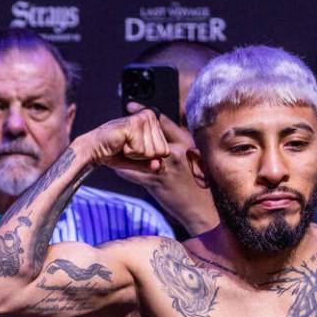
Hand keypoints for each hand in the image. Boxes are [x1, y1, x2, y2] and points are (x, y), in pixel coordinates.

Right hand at [83, 109, 169, 173]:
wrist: (95, 149)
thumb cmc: (115, 152)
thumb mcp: (139, 162)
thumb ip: (152, 165)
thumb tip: (161, 166)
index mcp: (154, 122)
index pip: (166, 151)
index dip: (149, 157)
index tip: (135, 149)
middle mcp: (150, 116)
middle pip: (161, 151)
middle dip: (144, 156)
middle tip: (129, 148)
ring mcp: (143, 118)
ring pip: (152, 152)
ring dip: (136, 154)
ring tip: (125, 145)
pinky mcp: (134, 124)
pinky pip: (140, 150)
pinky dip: (129, 153)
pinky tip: (121, 144)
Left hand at [114, 103, 217, 234]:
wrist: (203, 210)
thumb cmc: (199, 185)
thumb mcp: (193, 159)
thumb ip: (176, 147)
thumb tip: (156, 137)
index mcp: (186, 142)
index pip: (162, 120)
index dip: (145, 112)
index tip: (131, 106)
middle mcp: (177, 150)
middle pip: (146, 134)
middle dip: (129, 133)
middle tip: (116, 131)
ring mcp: (166, 166)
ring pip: (135, 152)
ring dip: (123, 152)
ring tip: (113, 151)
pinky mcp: (157, 181)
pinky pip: (132, 172)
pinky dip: (122, 169)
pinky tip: (116, 168)